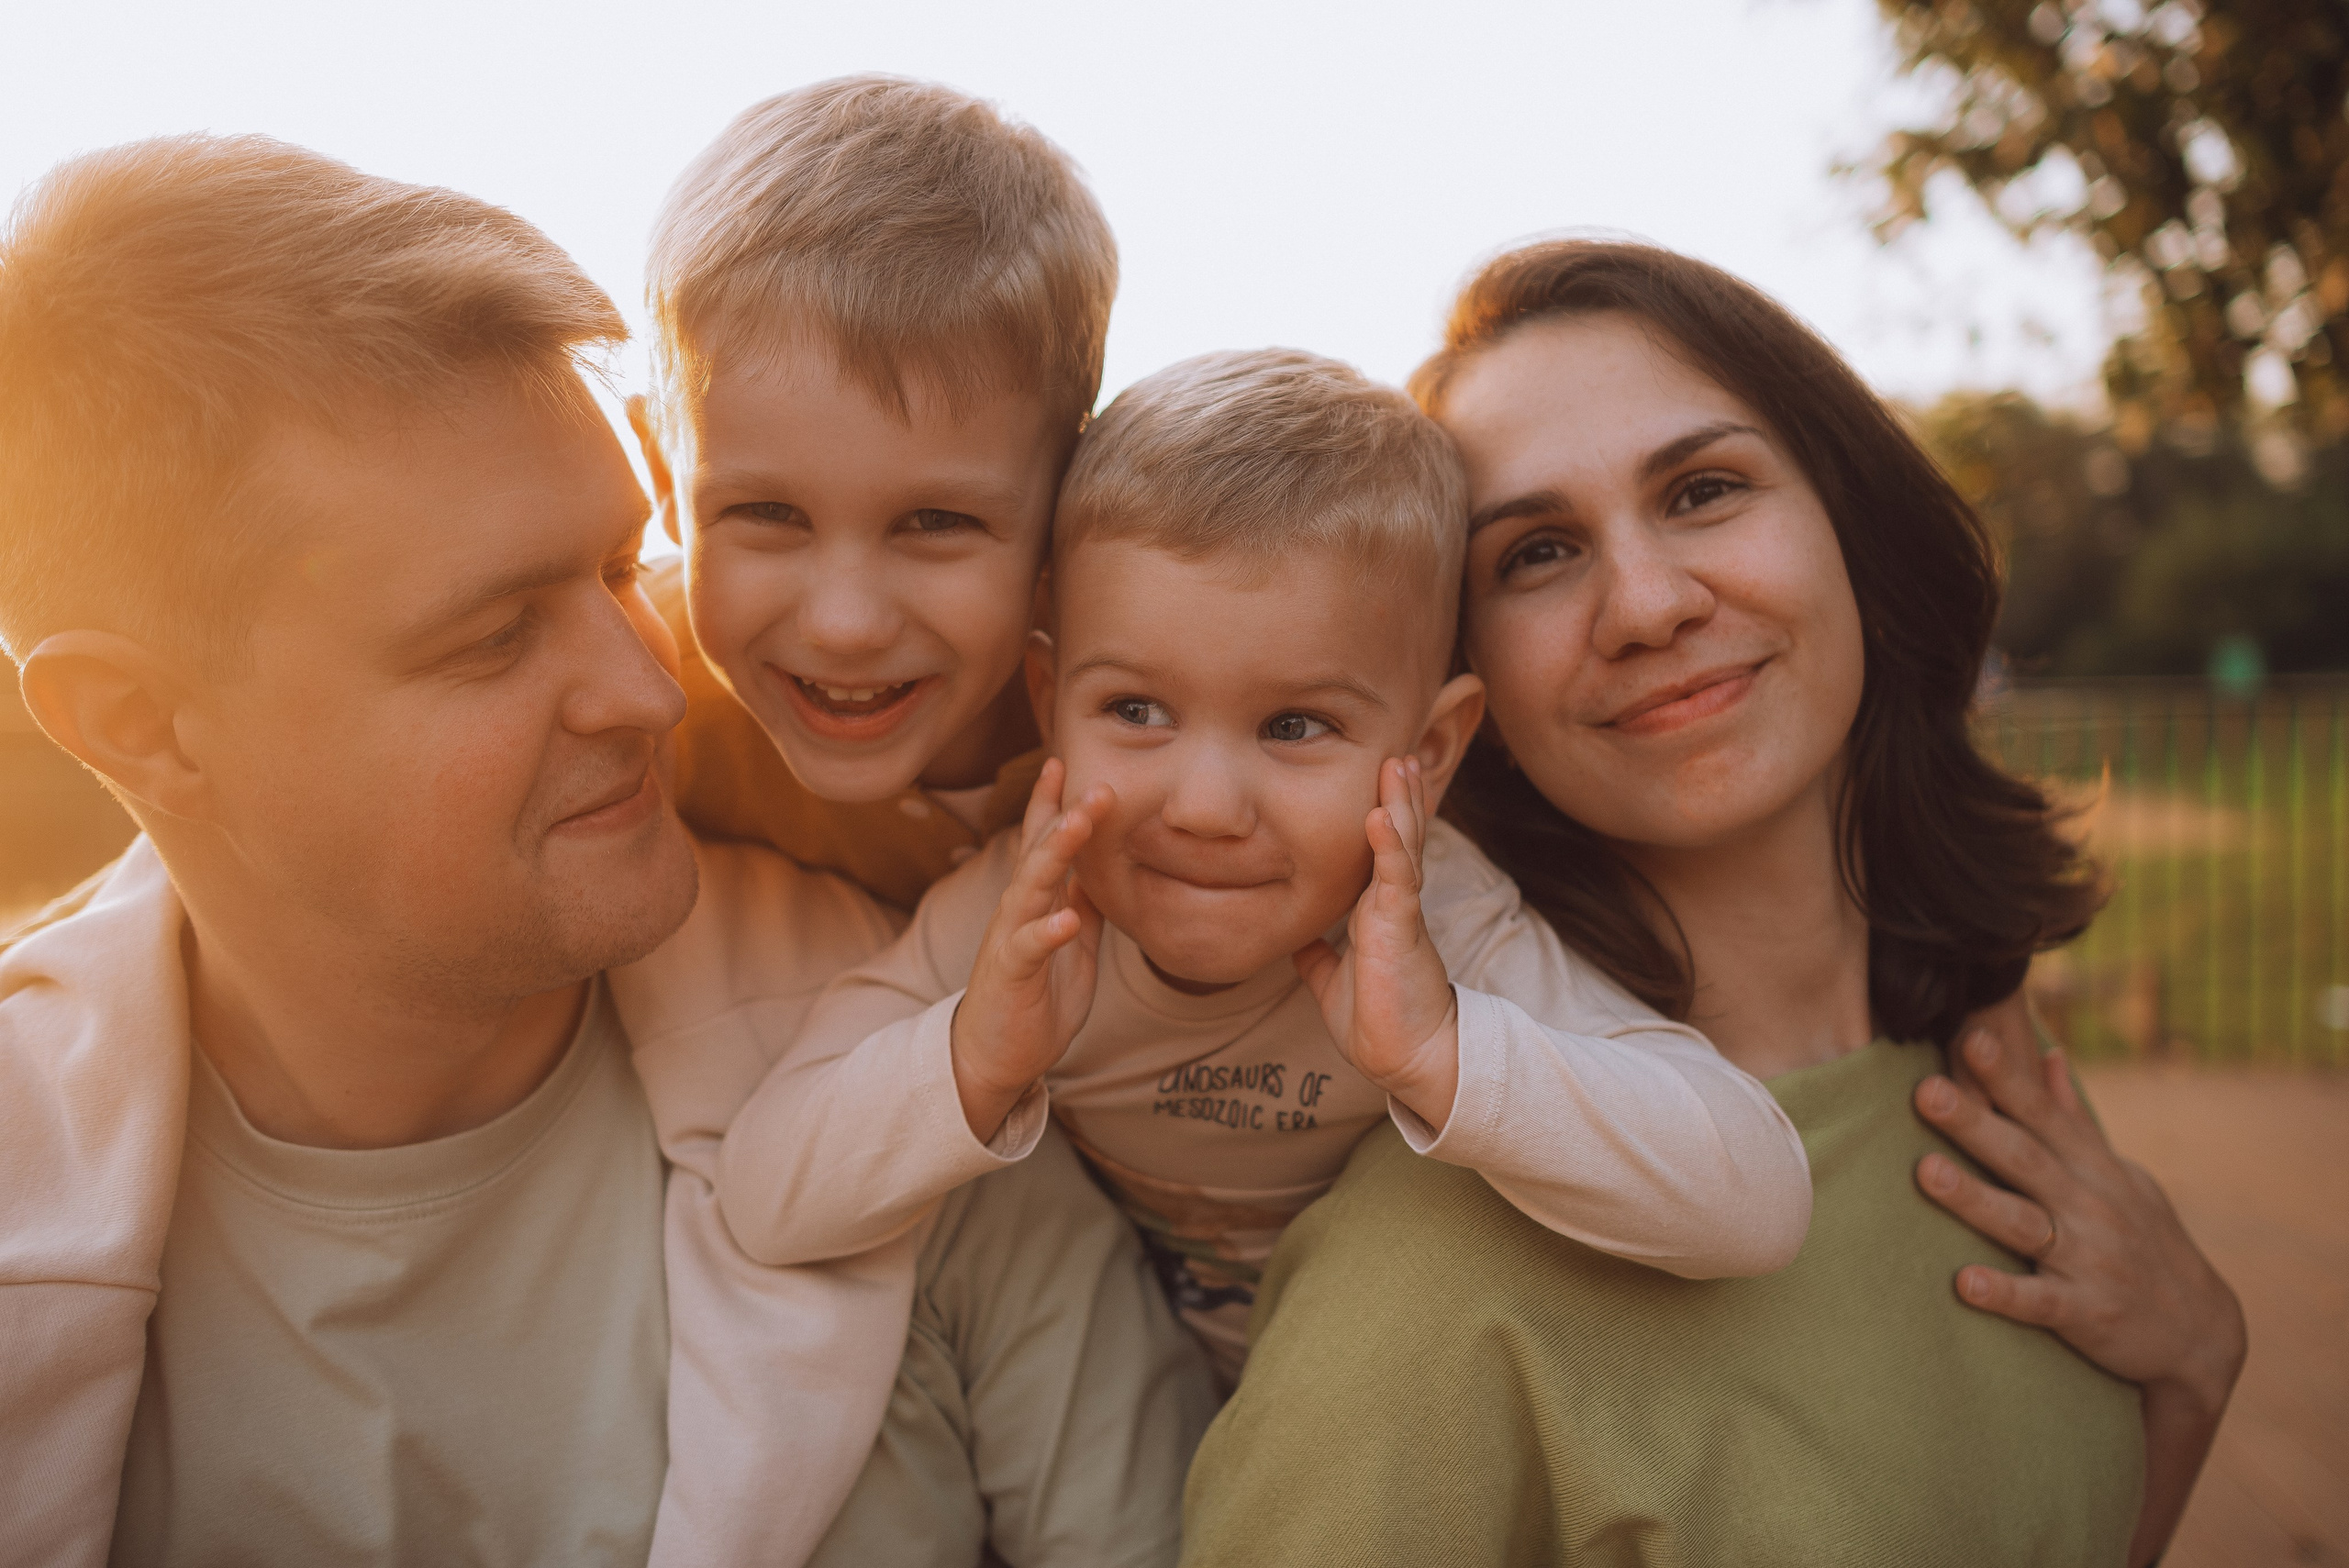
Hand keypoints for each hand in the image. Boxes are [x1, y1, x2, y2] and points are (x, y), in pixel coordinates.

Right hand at [949, 758, 1108, 1142]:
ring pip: (1031, 887)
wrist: (993, 1055)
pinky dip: (1048, 931)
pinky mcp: (1010, 974)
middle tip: (1096, 781)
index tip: (1063, 761)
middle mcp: (1018, 910)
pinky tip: (1067, 919)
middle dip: (1066, 814)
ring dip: (1055, 853)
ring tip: (1080, 823)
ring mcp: (1011, 938)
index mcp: (1035, 901)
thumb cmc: (1034, 997)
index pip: (1042, 841)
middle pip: (1041, 852)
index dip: (1052, 802)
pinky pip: (1029, 948)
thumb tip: (1103, 868)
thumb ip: (1083, 903)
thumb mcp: (1071, 944)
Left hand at [1293, 757, 1458, 1130]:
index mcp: (1378, 910)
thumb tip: (1296, 939)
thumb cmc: (1378, 1019)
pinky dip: (1388, 847)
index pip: (1381, 851)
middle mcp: (1391, 903)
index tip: (1382, 776)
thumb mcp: (1332, 979)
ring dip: (1401, 803)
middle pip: (1398, 835)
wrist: (1407, 1058)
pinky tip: (1381, 817)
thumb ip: (1318, 954)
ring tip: (1399, 764)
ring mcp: (1398, 912)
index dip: (1383, 813)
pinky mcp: (1400, 929)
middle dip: (1399, 794)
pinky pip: (1396, 880)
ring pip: (1402, 846)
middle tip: (1398, 752)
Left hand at [1914, 1006, 2244, 1567]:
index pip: (2042, 1112)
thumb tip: (2039, 1040)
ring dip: (1975, 1198)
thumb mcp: (2109, 1167)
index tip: (1965, 1027)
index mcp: (2088, 1171)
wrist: (2201, 1334)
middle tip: (1924, 1089)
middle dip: (1977, 1122)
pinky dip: (2005, 1294)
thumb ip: (2063, 1106)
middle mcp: (2088, 1208)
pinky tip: (1963, 1287)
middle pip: (2024, 1158)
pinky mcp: (2087, 1319)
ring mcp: (2090, 1262)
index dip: (2006, 1073)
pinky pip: (2040, 1306)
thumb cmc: (2136, 1236)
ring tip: (1925, 1174)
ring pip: (2024, 1224)